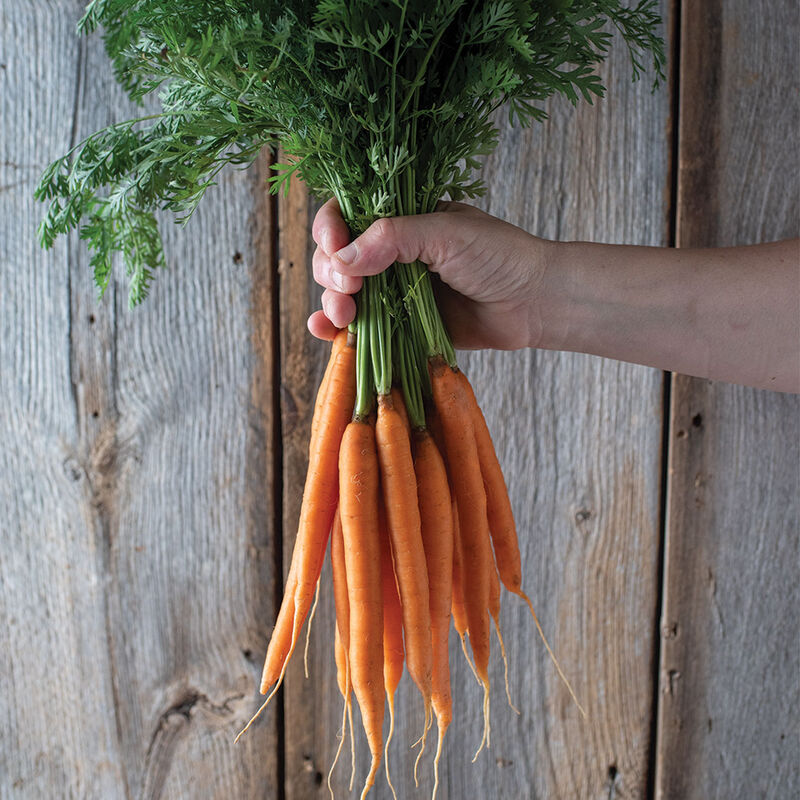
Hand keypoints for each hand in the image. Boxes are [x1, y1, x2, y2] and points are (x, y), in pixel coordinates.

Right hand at [308, 199, 551, 349]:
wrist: (534, 303)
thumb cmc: (500, 256)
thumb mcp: (447, 232)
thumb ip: (394, 239)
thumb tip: (342, 258)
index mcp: (401, 218)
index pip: (347, 215)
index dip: (332, 230)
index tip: (335, 246)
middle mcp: (391, 253)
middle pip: (337, 258)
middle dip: (331, 273)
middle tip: (351, 288)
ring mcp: (394, 291)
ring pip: (343, 294)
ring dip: (332, 302)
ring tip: (343, 315)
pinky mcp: (401, 326)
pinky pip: (362, 328)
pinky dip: (338, 330)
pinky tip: (327, 332)